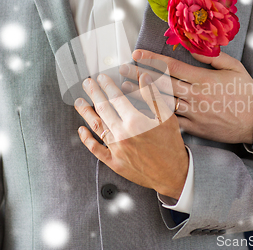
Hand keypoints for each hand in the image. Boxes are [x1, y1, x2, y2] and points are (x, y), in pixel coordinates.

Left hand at [74, 72, 188, 199]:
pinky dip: (87, 139)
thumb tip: (144, 77)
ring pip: (97, 126)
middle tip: (87, 84)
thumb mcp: (167, 117)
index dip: (107, 86)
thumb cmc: (171, 145)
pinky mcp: (114, 162)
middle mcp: (123, 134)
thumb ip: (153, 96)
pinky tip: (81, 130)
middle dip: (93, 93)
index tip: (102, 78)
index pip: (116, 98)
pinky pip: (96, 149)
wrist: (173, 174)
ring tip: (79, 102)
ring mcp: (117, 149)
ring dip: (86, 112)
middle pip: (103, 109)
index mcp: (135, 121)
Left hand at [120, 49, 252, 144]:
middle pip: (161, 84)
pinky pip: (172, 122)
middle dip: (139, 75)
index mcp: (203, 79)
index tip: (137, 54)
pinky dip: (156, 117)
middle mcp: (195, 95)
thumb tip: (192, 48)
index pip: (171, 66)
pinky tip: (142, 113)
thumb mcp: (234, 67)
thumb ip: (212, 57)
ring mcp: (194, 113)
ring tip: (124, 90)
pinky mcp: (195, 128)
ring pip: (162, 103)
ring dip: (142, 96)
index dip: (152, 59)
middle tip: (122, 70)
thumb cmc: (246, 92)